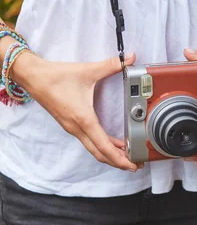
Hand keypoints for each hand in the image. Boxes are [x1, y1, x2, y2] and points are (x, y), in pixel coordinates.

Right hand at [12, 51, 141, 171]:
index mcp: (83, 119)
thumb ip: (111, 65)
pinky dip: (102, 146)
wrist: (33, 77)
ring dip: (110, 155)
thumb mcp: (87, 71)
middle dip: (118, 162)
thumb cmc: (56, 77)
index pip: (104, 146)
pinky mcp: (70, 125)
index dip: (120, 158)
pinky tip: (112, 143)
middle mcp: (77, 128)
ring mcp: (72, 128)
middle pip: (100, 153)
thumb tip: (129, 58)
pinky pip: (88, 141)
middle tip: (135, 165)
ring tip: (127, 156)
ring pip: (94, 149)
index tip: (132, 165)